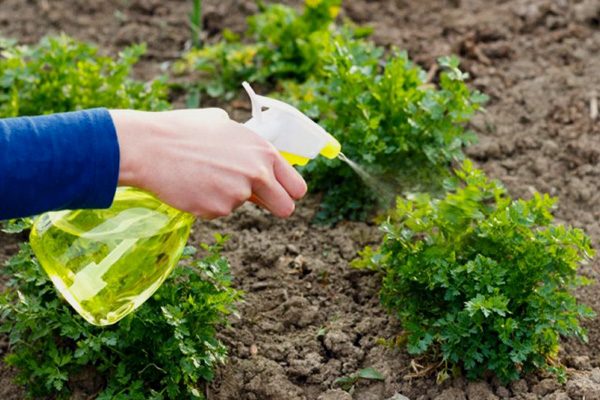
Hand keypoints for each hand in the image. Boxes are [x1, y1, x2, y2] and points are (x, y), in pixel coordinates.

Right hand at [110, 109, 306, 218]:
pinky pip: (218, 211)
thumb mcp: (223, 123)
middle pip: (285, 208)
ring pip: (242, 206)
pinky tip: (191, 184)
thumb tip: (254, 153)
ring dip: (227, 196)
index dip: (288, 192)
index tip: (279, 193)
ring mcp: (238, 194)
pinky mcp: (217, 209)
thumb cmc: (183, 130)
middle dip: (273, 206)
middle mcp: (257, 174)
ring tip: (202, 174)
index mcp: (264, 152)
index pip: (297, 186)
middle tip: (253, 198)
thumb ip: (247, 143)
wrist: (150, 146)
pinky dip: (207, 202)